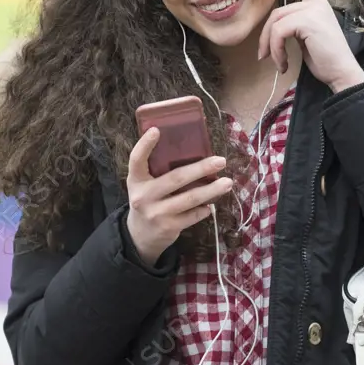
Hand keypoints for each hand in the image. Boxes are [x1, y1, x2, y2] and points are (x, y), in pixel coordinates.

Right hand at [125, 128, 233, 266]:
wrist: (140, 235)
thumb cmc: (148, 200)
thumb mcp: (143, 184)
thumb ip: (157, 170)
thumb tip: (190, 150)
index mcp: (135, 180)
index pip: (136, 159)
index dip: (145, 144)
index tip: (157, 130)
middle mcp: (143, 196)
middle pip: (175, 178)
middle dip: (201, 168)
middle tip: (220, 161)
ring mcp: (156, 213)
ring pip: (190, 198)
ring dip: (211, 190)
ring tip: (227, 183)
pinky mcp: (168, 227)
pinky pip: (193, 215)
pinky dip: (205, 208)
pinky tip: (210, 204)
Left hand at [257, 0, 363, 93]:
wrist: (342, 73)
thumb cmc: (325, 59)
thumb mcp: (307, 37)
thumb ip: (294, 25)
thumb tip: (273, 28)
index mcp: (317, 4)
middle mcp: (316, 3)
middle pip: (276, 12)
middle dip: (265, 36)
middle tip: (264, 56)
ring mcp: (313, 10)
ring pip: (275, 23)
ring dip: (270, 46)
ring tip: (276, 62)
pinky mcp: (308, 20)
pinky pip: (278, 32)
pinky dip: (275, 50)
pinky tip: (283, 63)